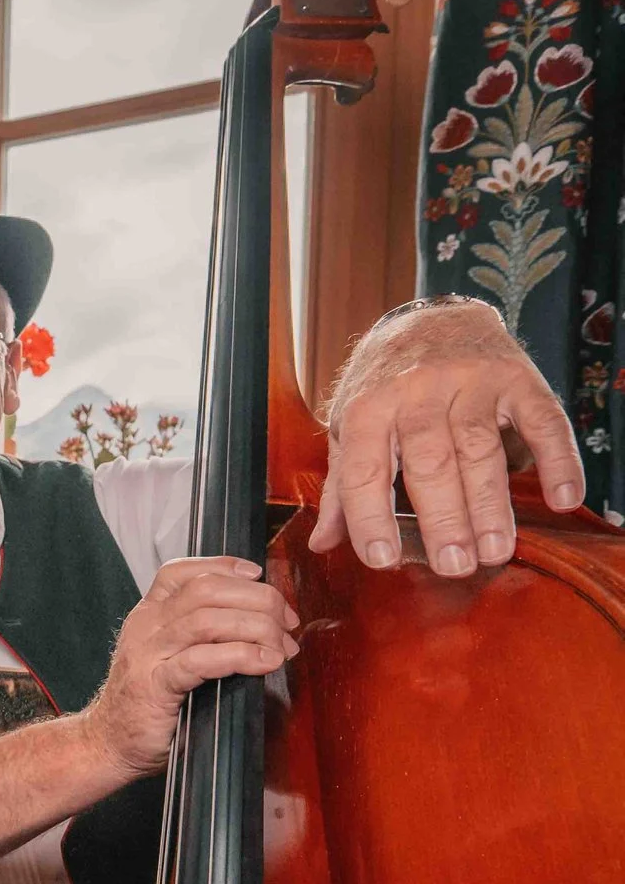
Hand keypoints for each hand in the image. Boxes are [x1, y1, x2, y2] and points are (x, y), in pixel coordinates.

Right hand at [82, 556, 298, 777]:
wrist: (107, 744)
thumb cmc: (147, 703)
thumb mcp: (167, 656)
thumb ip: (198, 635)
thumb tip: (258, 620)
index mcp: (148, 615)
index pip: (183, 573)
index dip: (223, 566)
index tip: (258, 575)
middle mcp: (146, 627)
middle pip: (207, 591)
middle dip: (258, 600)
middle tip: (286, 624)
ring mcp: (148, 654)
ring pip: (208, 619)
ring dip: (256, 628)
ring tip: (281, 647)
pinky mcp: (156, 685)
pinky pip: (202, 660)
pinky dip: (241, 656)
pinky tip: (264, 662)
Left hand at [317, 298, 587, 576]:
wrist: (433, 318)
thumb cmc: (384, 383)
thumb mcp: (349, 425)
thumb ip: (342, 486)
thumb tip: (321, 543)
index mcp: (367, 409)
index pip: (364, 471)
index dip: (370, 517)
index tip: (382, 560)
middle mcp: (417, 393)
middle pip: (430, 463)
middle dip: (442, 519)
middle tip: (454, 565)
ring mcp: (469, 383)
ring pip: (480, 449)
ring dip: (489, 505)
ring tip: (495, 550)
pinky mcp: (517, 378)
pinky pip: (541, 422)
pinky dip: (556, 460)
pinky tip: (563, 498)